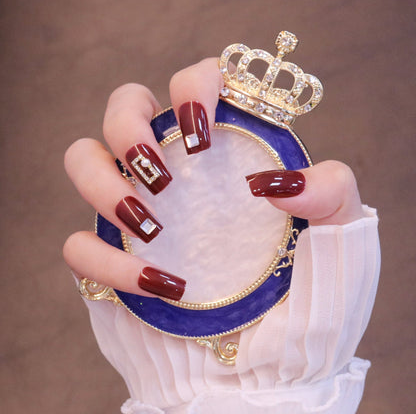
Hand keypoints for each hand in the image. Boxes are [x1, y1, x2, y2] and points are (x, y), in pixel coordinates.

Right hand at [63, 58, 363, 298]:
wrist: (271, 355)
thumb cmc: (306, 290)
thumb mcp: (338, 233)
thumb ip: (329, 192)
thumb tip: (278, 180)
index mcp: (222, 149)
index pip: (192, 82)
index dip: (191, 87)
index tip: (203, 137)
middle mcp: (173, 170)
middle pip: (122, 108)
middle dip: (128, 128)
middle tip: (164, 177)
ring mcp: (135, 208)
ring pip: (82, 160)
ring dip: (103, 184)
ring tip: (150, 223)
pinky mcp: (111, 253)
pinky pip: (79, 244)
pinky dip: (110, 262)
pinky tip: (158, 284)